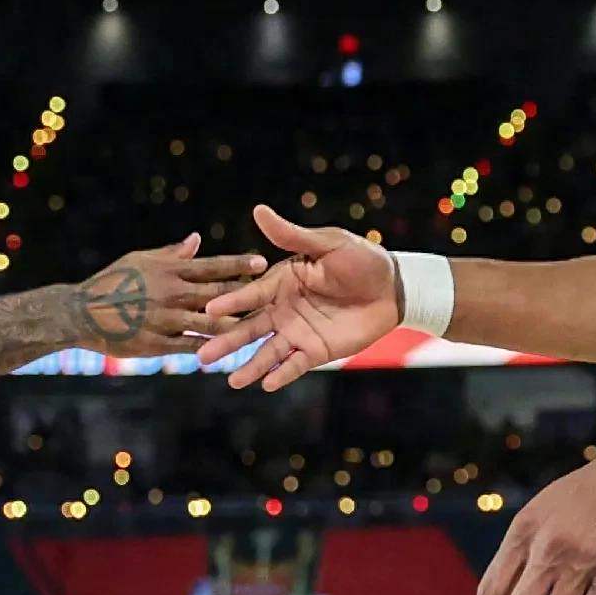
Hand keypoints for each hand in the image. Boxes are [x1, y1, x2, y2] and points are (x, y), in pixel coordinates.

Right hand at [66, 234, 267, 356]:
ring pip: (209, 323)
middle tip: (275, 296)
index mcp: (169, 270)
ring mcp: (165, 320)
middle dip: (247, 295)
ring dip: (236, 326)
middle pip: (217, 294)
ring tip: (260, 328)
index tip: (262, 262)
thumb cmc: (113, 281)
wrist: (81, 312)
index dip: (238, 264)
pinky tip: (230, 352)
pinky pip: (190, 347)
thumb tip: (197, 239)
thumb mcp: (141, 260)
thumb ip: (172, 254)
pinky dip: (210, 349)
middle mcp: (171, 294)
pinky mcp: (158, 344)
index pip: (211, 266)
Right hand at [196, 205, 401, 390]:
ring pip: (267, 352)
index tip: (209, 309)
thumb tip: (259, 210)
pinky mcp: (316, 351)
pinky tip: (267, 384)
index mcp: (281, 281)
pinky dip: (282, 375)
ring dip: (250, 366)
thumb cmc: (360, 258)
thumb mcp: (327, 243)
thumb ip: (291, 234)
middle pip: (250, 328)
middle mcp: (283, 309)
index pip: (250, 295)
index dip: (230, 303)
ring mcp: (298, 332)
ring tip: (232, 381)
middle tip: (202, 356)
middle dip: (227, 341)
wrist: (393, 288)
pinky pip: (295, 365)